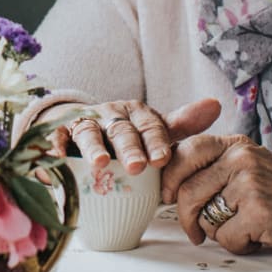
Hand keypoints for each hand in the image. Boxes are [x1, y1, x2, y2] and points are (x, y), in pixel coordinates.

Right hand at [45, 98, 221, 173]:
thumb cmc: (125, 134)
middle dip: (128, 148)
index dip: (156, 142)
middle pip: (121, 130)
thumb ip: (182, 124)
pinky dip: (56, 147)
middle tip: (136, 167)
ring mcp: (83, 123)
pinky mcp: (59, 133)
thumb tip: (216, 104)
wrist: (80, 123)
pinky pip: (56, 138)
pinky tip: (58, 160)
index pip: (150, 126)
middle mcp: (110, 115)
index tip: (163, 159)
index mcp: (136, 114)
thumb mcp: (153, 128)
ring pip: (88, 132)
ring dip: (93, 147)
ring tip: (99, 163)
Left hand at [161, 134, 271, 251]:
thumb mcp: (248, 164)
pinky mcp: (259, 213)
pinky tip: (257, 236)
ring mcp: (250, 185)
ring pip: (205, 218)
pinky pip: (226, 238)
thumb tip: (166, 187)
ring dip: (218, 232)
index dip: (170, 179)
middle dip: (186, 218)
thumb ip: (213, 167)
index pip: (185, 152)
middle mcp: (241, 160)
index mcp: (234, 145)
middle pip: (187, 192)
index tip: (169, 198)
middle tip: (195, 231)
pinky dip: (238, 245)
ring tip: (242, 226)